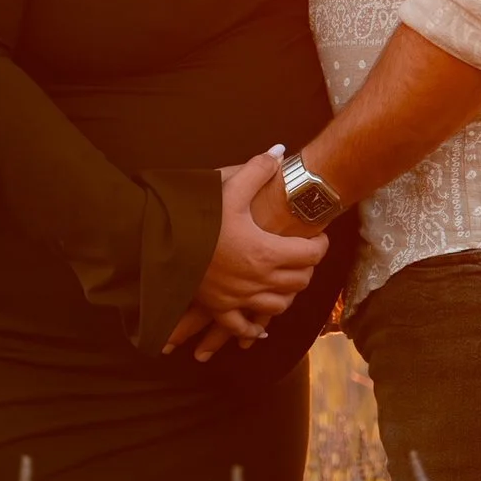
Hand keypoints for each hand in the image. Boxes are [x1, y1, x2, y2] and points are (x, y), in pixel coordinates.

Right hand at [161, 148, 327, 355]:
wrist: (160, 243)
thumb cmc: (197, 215)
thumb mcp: (229, 188)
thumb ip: (258, 170)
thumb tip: (281, 153)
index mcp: (266, 251)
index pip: (311, 254)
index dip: (320, 244)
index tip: (318, 235)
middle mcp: (258, 280)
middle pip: (299, 281)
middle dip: (307, 267)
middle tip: (304, 254)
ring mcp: (239, 298)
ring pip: (278, 306)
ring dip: (287, 294)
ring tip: (286, 281)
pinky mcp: (219, 308)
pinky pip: (242, 326)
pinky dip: (254, 328)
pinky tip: (259, 326)